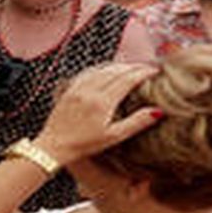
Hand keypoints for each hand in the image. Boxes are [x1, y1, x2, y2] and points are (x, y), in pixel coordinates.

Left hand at [33, 63, 162, 165]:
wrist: (53, 146)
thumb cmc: (84, 145)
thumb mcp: (113, 136)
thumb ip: (136, 123)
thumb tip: (158, 111)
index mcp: (102, 102)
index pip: (127, 79)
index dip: (143, 72)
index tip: (155, 71)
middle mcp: (89, 91)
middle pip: (115, 71)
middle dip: (133, 67)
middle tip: (147, 67)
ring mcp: (77, 89)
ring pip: (101, 69)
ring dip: (118, 66)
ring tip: (131, 67)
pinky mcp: (68, 91)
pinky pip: (87, 73)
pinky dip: (101, 69)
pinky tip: (106, 71)